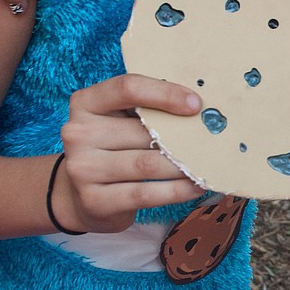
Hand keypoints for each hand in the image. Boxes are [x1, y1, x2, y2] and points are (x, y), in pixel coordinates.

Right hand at [54, 74, 202, 233]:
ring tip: (208, 164)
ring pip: (147, 164)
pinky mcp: (95, 200)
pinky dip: (176, 191)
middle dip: (182, 137)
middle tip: (212, 141)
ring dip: (183, 166)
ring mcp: (83, 169)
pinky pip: (145, 194)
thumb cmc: (111, 147)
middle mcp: (78, 133)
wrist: (78, 195)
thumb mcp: (118, 119)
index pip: (128, 88)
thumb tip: (199, 107)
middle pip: (142, 132)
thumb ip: (147, 107)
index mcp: (86, 103)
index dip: (165, 94)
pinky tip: (195, 187)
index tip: (196, 104)